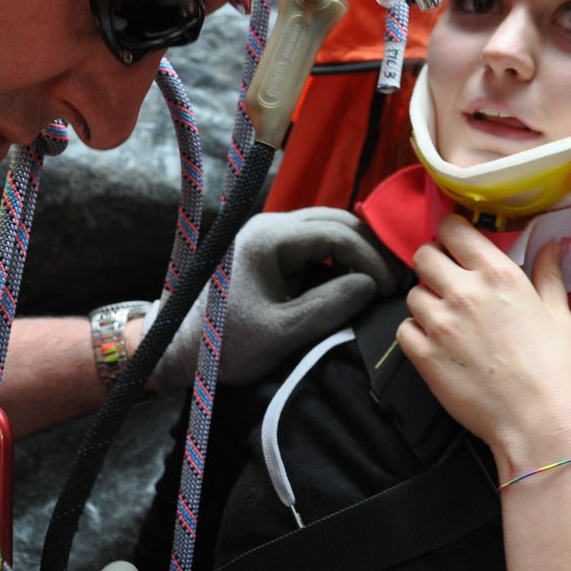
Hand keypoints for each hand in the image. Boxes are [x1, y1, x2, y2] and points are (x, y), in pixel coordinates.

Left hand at [152, 208, 404, 390]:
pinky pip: (312, 243)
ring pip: (325, 228)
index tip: (391, 288)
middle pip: (335, 221)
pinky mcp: (266, 251)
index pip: (337, 232)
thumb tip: (371, 285)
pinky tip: (353, 281)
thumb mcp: (283, 332)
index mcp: (270, 238)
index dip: (371, 257)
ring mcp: (266, 235)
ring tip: (378, 281)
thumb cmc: (224, 343)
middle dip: (369, 248)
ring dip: (355, 250)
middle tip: (394, 281)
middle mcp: (269, 226)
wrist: (176, 349)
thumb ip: (330, 305)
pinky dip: (337, 257)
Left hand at [396, 216, 570, 473]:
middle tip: (447, 280)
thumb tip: (551, 246)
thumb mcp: (558, 314)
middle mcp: (464, 292)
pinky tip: (437, 344)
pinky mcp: (423, 354)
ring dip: (426, 302)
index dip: (451, 233)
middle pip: (423, 255)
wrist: (535, 421)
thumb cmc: (552, 368)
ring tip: (447, 320)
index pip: (453, 229)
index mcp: (498, 274)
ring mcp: (440, 323)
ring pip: (413, 293)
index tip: (456, 244)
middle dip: (433, 263)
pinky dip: (415, 333)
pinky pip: (404, 328)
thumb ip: (549, 274)